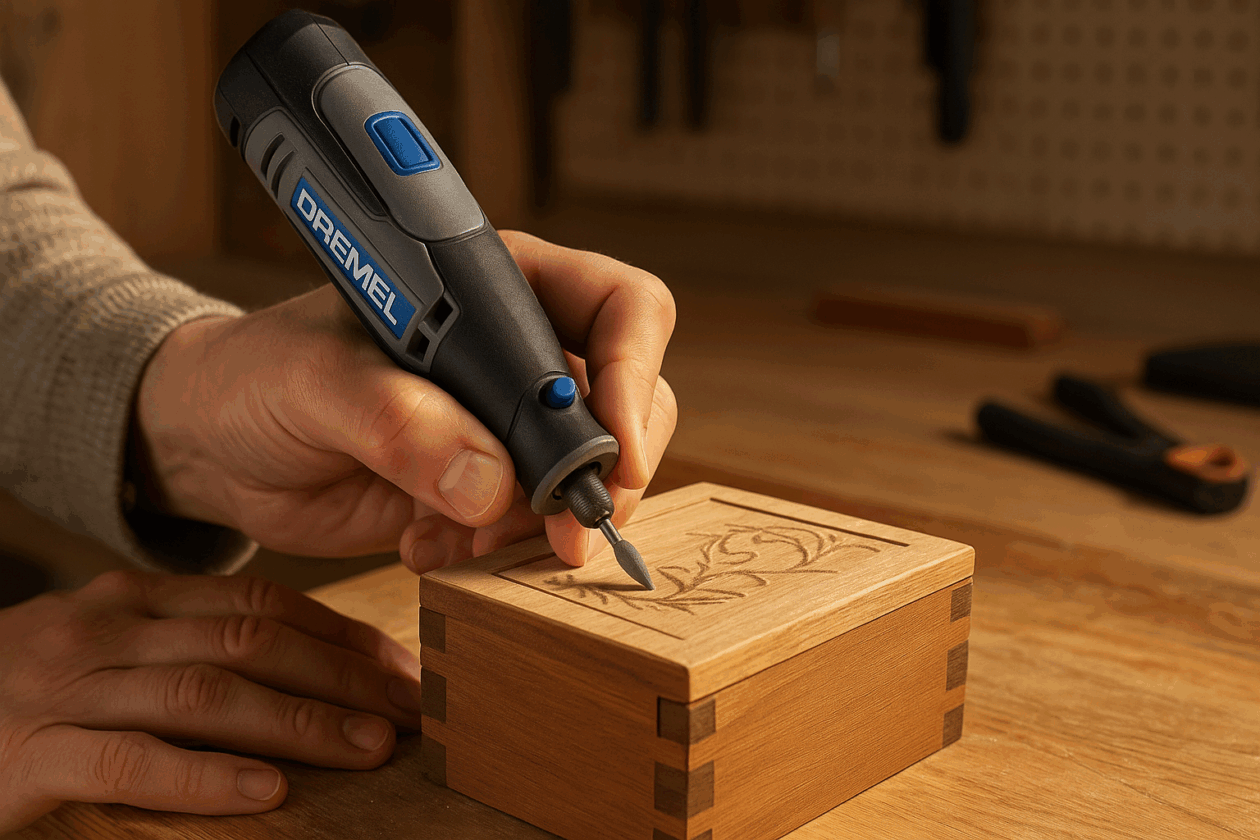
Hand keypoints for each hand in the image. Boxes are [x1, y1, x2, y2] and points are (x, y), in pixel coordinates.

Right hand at [0, 570, 422, 830]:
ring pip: (206, 693)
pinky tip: (267, 794)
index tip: (401, 668)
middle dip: (342, 676)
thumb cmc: (28, 694)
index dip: (341, 635)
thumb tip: (299, 671)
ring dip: (299, 721)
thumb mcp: (107, 649)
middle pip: (251, 641)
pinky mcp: (32, 754)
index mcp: (136, 600)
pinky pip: (131, 763)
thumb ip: (188, 645)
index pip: (262, 603)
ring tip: (369, 748)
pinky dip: (205, 777)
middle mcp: (109, 631)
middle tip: (411, 711)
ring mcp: (69, 689)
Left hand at [135, 232, 676, 570]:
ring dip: (544, 524)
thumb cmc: (256, 376)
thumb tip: (492, 485)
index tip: (615, 452)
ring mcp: (508, 427)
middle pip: (629, 401)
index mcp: (498, 290)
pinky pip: (535, 528)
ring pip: (591, 476)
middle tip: (567, 531)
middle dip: (607, 474)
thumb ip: (399, 423)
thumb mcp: (314, 382)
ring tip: (458, 542)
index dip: (634, 373)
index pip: (619, 307)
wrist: (215, 446)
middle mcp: (519, 354)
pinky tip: (426, 548)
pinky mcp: (486, 489)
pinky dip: (498, 554)